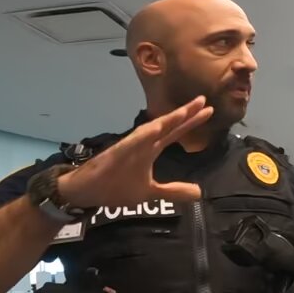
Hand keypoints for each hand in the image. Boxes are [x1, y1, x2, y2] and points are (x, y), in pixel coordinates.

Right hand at [57, 97, 214, 208]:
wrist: (84, 192)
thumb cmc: (115, 187)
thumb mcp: (151, 193)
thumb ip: (173, 191)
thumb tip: (199, 192)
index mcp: (150, 150)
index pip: (174, 133)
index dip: (191, 122)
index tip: (209, 111)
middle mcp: (142, 144)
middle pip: (166, 126)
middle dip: (184, 114)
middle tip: (203, 99)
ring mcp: (128, 148)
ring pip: (151, 131)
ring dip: (167, 120)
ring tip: (185, 110)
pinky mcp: (115, 155)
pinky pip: (130, 144)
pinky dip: (143, 136)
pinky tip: (156, 128)